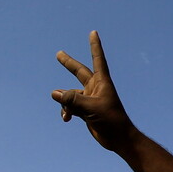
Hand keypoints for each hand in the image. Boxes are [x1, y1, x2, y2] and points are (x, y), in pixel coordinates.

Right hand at [52, 31, 136, 150]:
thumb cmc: (111, 121)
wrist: (118, 138)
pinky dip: (66, 111)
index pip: (97, 60)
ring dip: (65, 102)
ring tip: (68, 113)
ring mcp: (90, 99)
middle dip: (68, 64)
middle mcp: (95, 88)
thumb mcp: (90, 109)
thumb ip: (71, 100)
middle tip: (59, 54)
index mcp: (102, 83)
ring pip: (70, 94)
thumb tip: (54, 93)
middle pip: (79, 72)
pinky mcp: (85, 110)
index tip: (93, 32)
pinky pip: (69, 106)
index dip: (95, 46)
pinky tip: (66, 119)